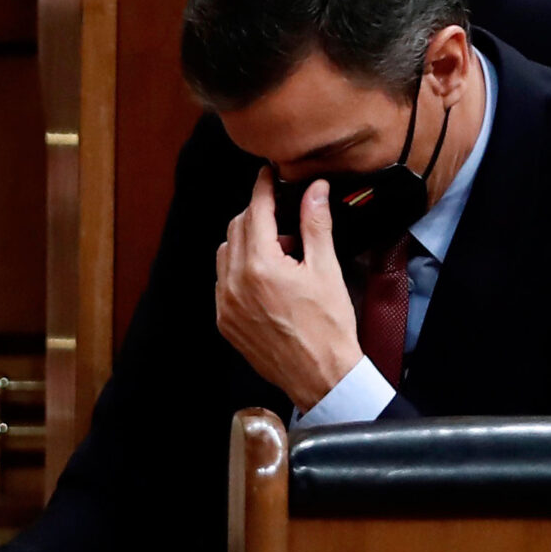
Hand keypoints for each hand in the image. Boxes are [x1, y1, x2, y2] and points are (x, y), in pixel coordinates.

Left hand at [215, 169, 362, 411]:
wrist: (320, 376)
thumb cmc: (327, 328)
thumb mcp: (326, 270)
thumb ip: (315, 225)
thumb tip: (314, 190)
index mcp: (261, 266)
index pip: (256, 211)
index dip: (263, 188)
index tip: (268, 175)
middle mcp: (235, 283)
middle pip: (237, 228)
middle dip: (258, 215)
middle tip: (284, 218)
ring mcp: (226, 304)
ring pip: (226, 252)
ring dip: (247, 242)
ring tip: (280, 255)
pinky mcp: (224, 321)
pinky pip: (223, 281)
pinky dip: (238, 270)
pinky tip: (266, 278)